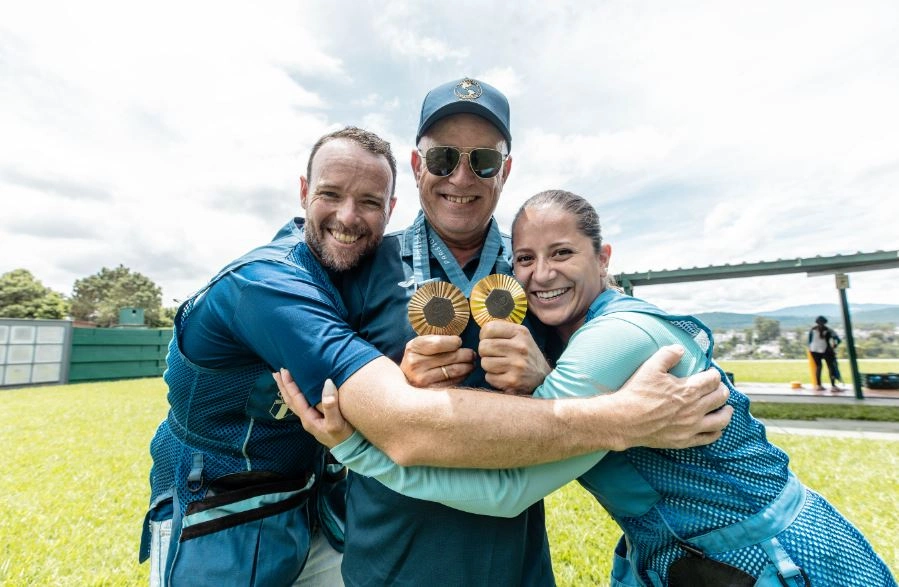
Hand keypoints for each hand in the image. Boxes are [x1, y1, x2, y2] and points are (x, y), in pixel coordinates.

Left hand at [273, 369, 353, 447]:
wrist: (349, 449)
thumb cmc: (343, 437)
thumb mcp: (336, 422)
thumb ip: (330, 405)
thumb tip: (327, 383)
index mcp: (308, 418)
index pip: (295, 398)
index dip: (289, 384)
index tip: (284, 371)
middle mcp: (306, 418)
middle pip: (290, 400)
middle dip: (283, 386)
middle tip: (275, 373)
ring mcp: (311, 419)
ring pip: (295, 403)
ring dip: (288, 391)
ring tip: (282, 381)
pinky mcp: (317, 419)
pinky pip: (302, 404)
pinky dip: (297, 396)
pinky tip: (299, 392)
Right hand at [400, 335, 475, 386]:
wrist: (404, 379)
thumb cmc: (418, 358)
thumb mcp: (420, 344)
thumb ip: (436, 340)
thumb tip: (460, 341)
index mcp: (414, 347)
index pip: (438, 343)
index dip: (453, 342)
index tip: (459, 342)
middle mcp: (416, 364)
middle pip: (450, 357)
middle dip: (465, 354)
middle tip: (472, 354)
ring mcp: (422, 379)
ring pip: (453, 371)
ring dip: (467, 366)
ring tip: (471, 363)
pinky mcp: (430, 390)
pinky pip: (452, 382)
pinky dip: (462, 376)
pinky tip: (465, 372)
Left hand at [478, 321, 550, 394]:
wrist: (543, 377)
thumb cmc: (526, 354)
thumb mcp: (520, 335)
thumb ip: (502, 329)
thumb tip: (482, 330)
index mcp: (520, 332)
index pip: (489, 328)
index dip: (484, 335)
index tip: (489, 340)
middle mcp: (520, 347)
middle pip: (483, 346)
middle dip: (484, 351)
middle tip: (493, 354)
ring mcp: (517, 366)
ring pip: (484, 363)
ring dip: (488, 365)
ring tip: (499, 365)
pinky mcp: (512, 381)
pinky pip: (488, 377)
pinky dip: (492, 377)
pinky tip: (502, 375)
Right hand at [608, 345, 732, 449]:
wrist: (624, 420)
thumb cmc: (637, 393)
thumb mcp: (650, 367)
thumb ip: (668, 355)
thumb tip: (680, 349)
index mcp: (689, 389)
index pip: (713, 380)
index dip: (714, 374)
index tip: (711, 373)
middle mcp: (695, 409)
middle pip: (720, 397)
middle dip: (722, 390)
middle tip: (719, 388)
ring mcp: (692, 427)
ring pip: (721, 420)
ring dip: (727, 412)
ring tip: (727, 408)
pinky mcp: (685, 440)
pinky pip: (709, 438)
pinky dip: (717, 432)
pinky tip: (717, 428)